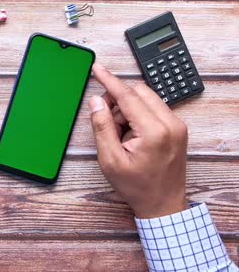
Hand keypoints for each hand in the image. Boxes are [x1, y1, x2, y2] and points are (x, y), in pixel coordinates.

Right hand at [88, 64, 187, 218]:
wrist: (163, 205)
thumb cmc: (137, 187)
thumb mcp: (110, 159)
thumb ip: (102, 126)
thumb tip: (97, 101)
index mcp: (153, 132)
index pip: (127, 96)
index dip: (109, 81)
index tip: (98, 69)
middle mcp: (170, 124)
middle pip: (139, 92)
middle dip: (118, 99)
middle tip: (105, 118)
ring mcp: (177, 125)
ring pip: (147, 98)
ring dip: (128, 108)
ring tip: (119, 133)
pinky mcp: (178, 128)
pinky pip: (154, 108)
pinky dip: (138, 114)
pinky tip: (130, 134)